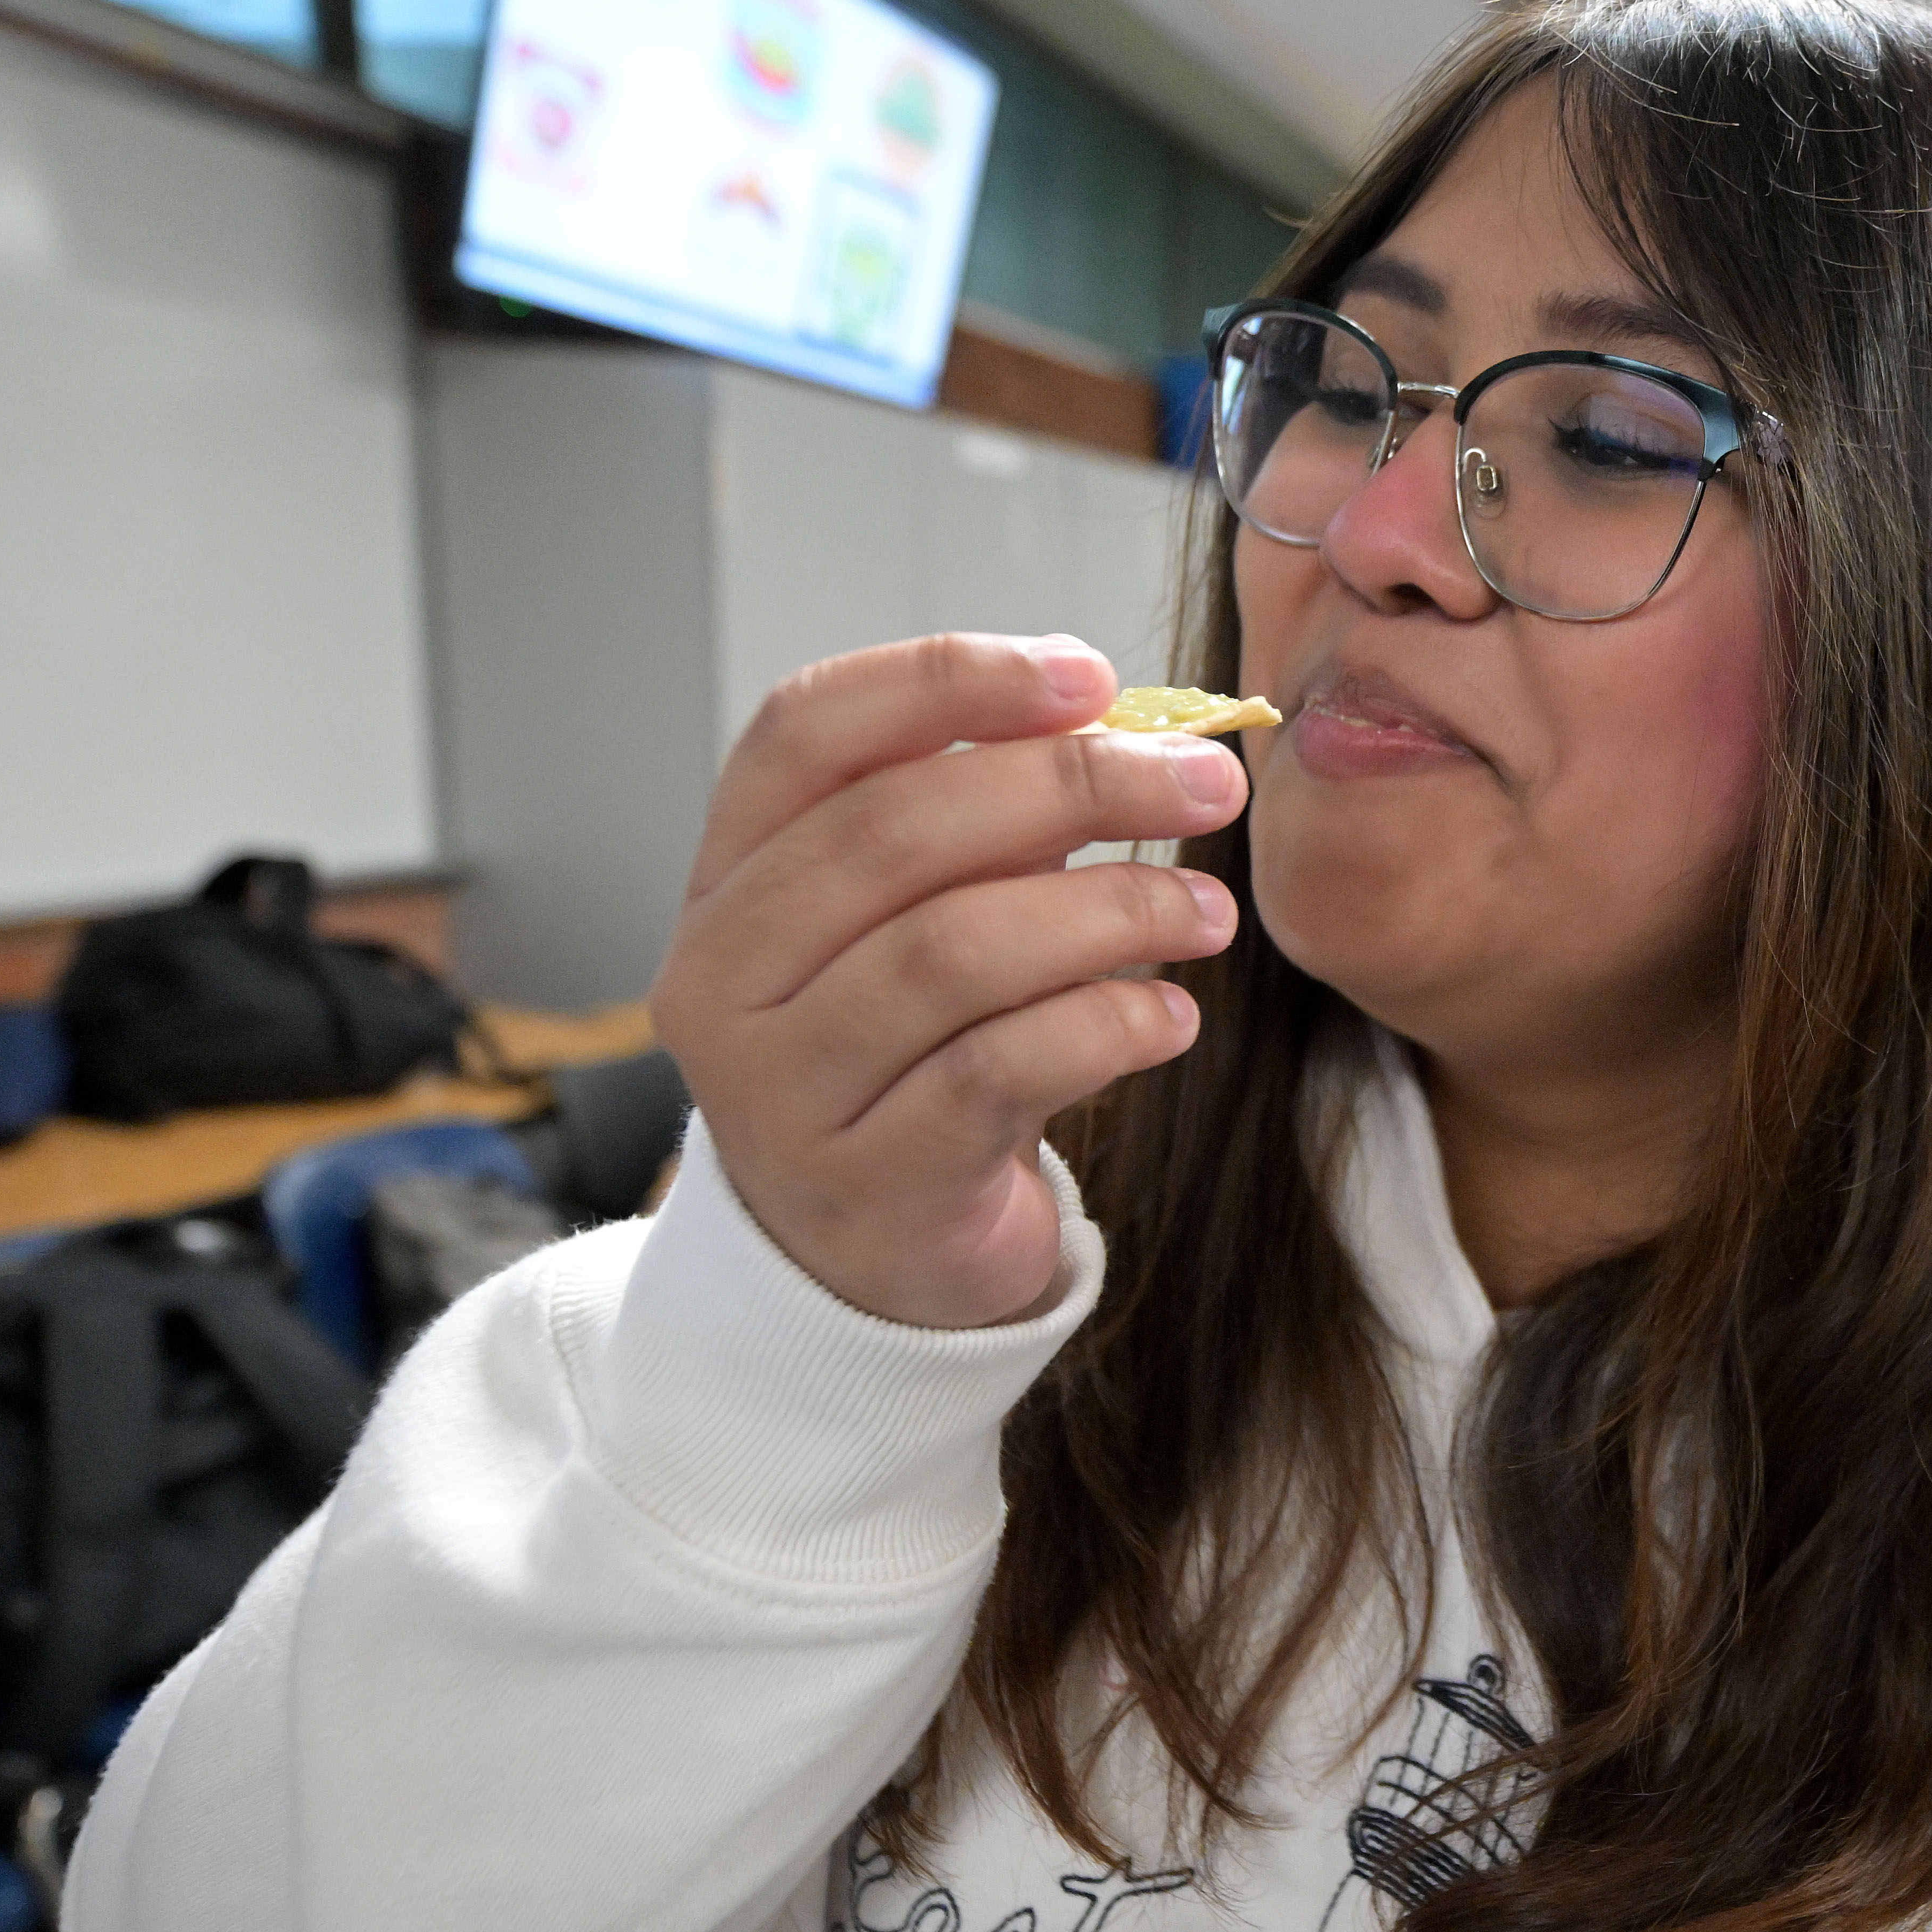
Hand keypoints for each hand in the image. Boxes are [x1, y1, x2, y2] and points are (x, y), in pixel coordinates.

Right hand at [647, 635, 1247, 1328]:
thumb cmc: (911, 1051)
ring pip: (953, 953)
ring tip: (1205, 911)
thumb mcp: (922, 919)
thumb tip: (1116, 718)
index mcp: (728, 880)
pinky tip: (1171, 1018)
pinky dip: (1105, 1027)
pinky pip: (999, 1073)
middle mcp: (725, 978)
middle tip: (1206, 780)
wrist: (869, 1258)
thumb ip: (987, 819)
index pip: (807, 730)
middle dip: (1072, 785)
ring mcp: (782, 1093)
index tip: (1090, 673)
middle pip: (893, 833)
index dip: (947, 681)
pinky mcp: (870, 1187)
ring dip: (1110, 911)